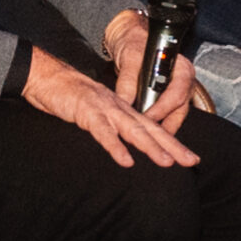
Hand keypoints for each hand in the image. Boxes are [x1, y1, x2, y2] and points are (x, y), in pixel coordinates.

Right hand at [23, 45, 199, 167]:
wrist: (49, 78)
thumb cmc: (72, 99)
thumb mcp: (97, 114)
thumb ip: (113, 127)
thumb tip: (126, 147)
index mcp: (124, 109)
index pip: (153, 127)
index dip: (173, 142)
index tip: (190, 158)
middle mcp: (120, 108)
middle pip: (151, 129)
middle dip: (173, 146)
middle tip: (192, 161)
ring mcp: (105, 109)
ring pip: (133, 130)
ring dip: (151, 147)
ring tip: (167, 162)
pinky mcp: (87, 113)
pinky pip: (104, 132)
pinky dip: (116, 146)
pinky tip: (126, 161)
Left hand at [103, 7, 194, 136]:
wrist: (130, 37)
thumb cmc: (135, 42)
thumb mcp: (130, 59)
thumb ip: (128, 81)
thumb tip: (124, 102)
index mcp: (180, 68)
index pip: (175, 95)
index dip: (160, 110)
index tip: (144, 120)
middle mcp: (183, 81)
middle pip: (179, 110)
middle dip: (163, 126)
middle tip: (146, 138)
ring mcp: (177, 90)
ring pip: (174, 115)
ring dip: (160, 127)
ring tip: (145, 139)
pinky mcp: (168, 96)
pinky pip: (167, 114)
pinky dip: (156, 122)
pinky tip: (144, 130)